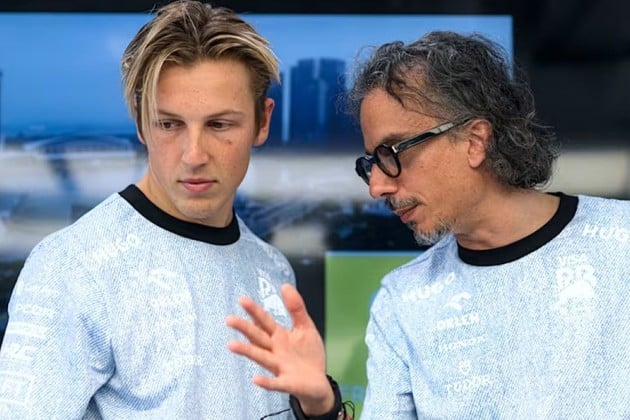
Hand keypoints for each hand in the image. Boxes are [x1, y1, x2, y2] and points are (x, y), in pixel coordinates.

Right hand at [226, 283, 334, 415]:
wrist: (319, 383)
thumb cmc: (308, 355)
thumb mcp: (305, 327)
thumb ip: (296, 308)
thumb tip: (285, 285)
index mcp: (279, 336)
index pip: (264, 322)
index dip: (255, 311)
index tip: (242, 300)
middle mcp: (275, 351)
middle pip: (258, 337)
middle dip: (245, 328)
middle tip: (229, 319)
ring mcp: (279, 367)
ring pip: (261, 357)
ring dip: (247, 351)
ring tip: (231, 345)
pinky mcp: (287, 383)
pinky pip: (275, 383)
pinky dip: (266, 382)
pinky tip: (255, 379)